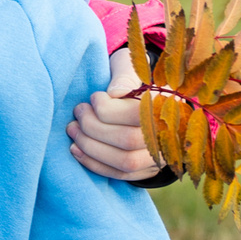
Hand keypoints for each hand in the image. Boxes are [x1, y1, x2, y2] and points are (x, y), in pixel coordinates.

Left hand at [69, 48, 160, 181]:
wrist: (141, 97)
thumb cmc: (131, 78)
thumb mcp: (129, 65)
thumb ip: (124, 74)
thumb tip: (115, 92)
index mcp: (167, 105)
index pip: (137, 114)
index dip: (108, 109)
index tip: (94, 97)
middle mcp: (168, 134)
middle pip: (128, 140)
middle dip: (93, 127)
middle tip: (78, 112)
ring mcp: (159, 155)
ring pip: (124, 162)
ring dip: (90, 147)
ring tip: (72, 129)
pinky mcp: (146, 169)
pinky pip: (120, 174)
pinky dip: (94, 163)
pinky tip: (76, 149)